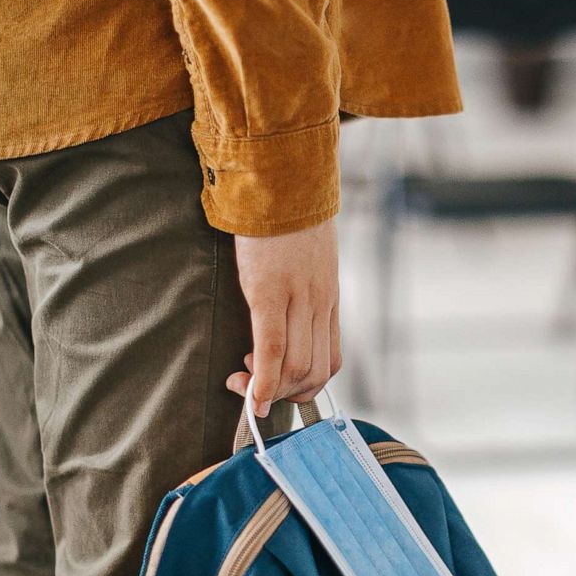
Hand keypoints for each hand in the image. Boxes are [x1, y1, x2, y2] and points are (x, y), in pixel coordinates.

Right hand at [226, 219, 339, 416]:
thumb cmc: (287, 215)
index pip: (330, 362)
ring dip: (271, 389)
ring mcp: (298, 299)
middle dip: (286, 395)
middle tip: (256, 386)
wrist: (281, 179)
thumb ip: (303, 288)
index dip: (304, 385)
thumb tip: (285, 315)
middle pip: (315, 373)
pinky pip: (273, 347)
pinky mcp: (270, 291)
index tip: (277, 382)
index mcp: (328, 298)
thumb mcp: (308, 257)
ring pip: (297, 368)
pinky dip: (263, 379)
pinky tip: (249, 391)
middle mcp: (319, 304)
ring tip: (245, 379)